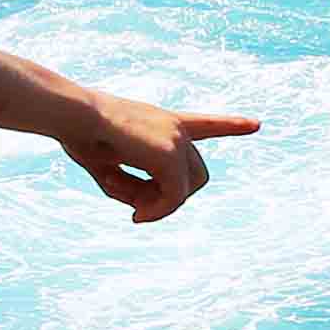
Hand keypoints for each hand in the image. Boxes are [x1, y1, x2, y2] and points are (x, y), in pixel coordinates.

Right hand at [62, 96, 258, 223]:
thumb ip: (133, 189)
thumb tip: (150, 208)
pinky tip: (138, 215)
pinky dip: (158, 211)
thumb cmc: (81, 135)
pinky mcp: (170, 154)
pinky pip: (174, 197)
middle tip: (137, 207)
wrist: (73, 114)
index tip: (256, 124)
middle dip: (171, 197)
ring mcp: (176, 139)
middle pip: (196, 176)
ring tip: (129, 205)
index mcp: (163, 122)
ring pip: (185, 189)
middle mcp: (175, 128)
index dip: (230, 125)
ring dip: (159, 205)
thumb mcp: (108, 168)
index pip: (205, 124)